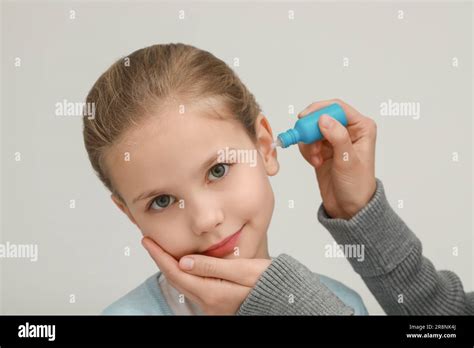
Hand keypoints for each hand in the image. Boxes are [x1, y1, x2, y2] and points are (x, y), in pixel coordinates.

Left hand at [141, 237, 270, 314]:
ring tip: (163, 249)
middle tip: (151, 242)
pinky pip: (193, 287)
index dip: (159, 256)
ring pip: (183, 284)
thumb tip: (184, 261)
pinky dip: (183, 273)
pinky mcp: (217, 304)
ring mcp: (212, 306)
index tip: (148, 241)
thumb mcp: (243, 270)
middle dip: (161, 259)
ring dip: (170, 266)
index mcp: (212, 293)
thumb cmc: (269, 282)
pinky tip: (184, 262)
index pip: (176, 272)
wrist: (284, 300)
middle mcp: (208, 303)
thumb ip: (212, 266)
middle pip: (175, 279)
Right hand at [297, 99, 376, 218]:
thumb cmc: (357, 186)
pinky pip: (308, 141)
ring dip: (308, 143)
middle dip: (311, 130)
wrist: (349, 207)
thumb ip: (338, 137)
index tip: (304, 119)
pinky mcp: (323, 149)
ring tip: (315, 159)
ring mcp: (334, 139)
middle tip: (305, 142)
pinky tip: (315, 162)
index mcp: (361, 127)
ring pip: (312, 129)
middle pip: (321, 116)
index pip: (338, 108)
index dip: (319, 110)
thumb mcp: (348, 161)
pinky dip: (306, 150)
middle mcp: (348, 130)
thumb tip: (324, 119)